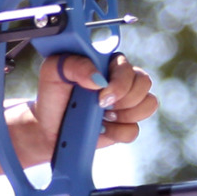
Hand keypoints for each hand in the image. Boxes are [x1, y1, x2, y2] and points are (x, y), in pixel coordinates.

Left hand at [28, 52, 156, 157]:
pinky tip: (101, 128)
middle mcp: (122, 80)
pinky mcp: (125, 125)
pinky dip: (116, 132)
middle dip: (124, 99)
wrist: (48, 126)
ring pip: (149, 104)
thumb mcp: (52, 72)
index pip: (128, 66)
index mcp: (107, 62)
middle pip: (144, 84)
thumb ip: (74, 65)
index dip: (119, 83)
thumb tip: (98, 78)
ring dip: (124, 114)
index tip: (100, 95)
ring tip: (102, 116)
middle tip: (101, 105)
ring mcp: (127, 103)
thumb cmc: (52, 94)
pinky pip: (134, 130)